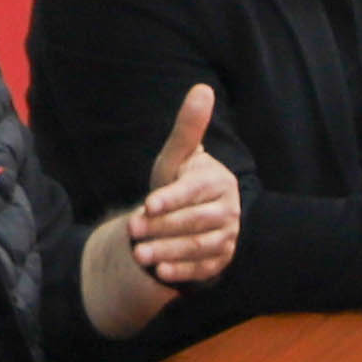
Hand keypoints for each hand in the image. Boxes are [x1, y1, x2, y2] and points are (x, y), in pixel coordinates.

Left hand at [89, 86, 238, 334]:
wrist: (189, 214)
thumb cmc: (180, 180)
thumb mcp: (178, 157)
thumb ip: (187, 128)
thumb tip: (202, 88)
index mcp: (218, 181)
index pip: (195, 191)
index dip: (172, 199)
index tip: (148, 205)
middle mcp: (228, 210)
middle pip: (194, 221)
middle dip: (162, 228)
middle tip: (133, 231)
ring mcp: (227, 237)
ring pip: (197, 246)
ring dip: (168, 252)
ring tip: (140, 254)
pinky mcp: (219, 260)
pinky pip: (202, 268)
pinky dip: (181, 271)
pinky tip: (160, 273)